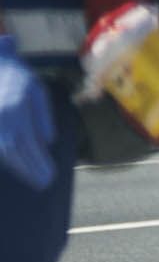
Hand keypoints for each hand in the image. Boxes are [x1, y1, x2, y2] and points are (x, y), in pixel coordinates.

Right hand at [0, 36, 57, 192]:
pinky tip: (16, 164)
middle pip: (12, 151)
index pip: (27, 144)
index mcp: (16, 110)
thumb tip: (48, 142)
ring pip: (2, 150)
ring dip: (18, 167)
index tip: (51, 176)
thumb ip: (42, 117)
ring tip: (33, 178)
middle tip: (44, 183)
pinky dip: (6, 157)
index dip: (38, 162)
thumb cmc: (19, 78)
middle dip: (29, 169)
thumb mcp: (37, 91)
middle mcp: (1, 118)